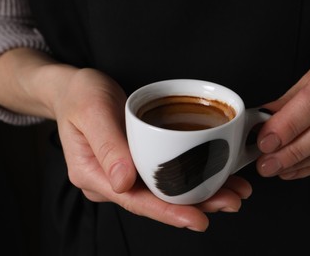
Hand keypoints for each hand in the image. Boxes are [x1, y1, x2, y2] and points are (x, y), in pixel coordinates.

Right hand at [53, 68, 251, 231]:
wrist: (75, 90)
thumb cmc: (80, 95)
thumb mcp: (91, 110)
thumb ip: (106, 144)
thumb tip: (124, 181)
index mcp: (94, 175)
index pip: (135, 200)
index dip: (167, 212)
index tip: (197, 219)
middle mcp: (111, 180)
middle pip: (156, 201)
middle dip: (195, 205)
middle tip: (231, 201)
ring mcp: (124, 173)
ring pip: (164, 192)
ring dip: (200, 194)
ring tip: (233, 193)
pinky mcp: (136, 162)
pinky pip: (165, 176)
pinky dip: (191, 178)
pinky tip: (215, 177)